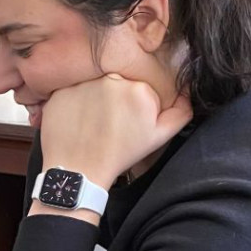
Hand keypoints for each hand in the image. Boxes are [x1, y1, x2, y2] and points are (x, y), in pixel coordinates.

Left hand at [40, 74, 192, 188]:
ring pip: (94, 82)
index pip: (140, 85)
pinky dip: (73, 100)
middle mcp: (112, 78)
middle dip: (115, 97)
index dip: (135, 102)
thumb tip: (188, 89)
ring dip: (93, 96)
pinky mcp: (61, 89)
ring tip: (91, 121)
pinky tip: (75, 119)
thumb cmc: (119, 155)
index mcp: (140, 89)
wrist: (79, 172)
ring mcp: (84, 82)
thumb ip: (180, 111)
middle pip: (118, 80)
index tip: (128, 119)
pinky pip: (71, 87)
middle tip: (109, 122)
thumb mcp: (158, 137)